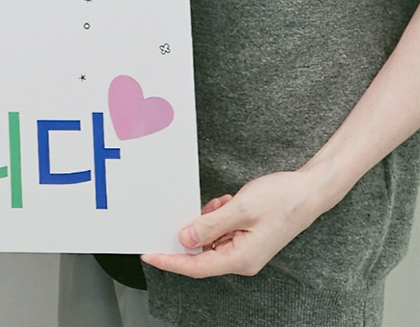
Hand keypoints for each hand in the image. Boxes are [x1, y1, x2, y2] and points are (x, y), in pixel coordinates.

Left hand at [141, 169, 323, 277]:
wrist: (307, 191)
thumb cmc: (281, 200)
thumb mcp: (239, 209)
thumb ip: (210, 225)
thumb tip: (184, 239)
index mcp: (240, 258)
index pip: (196, 266)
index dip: (170, 261)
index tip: (148, 254)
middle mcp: (242, 258)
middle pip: (200, 253)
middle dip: (190, 232)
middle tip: (182, 213)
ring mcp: (245, 248)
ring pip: (210, 239)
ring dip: (207, 220)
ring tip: (221, 203)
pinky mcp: (246, 237)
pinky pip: (221, 230)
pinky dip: (217, 216)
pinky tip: (226, 203)